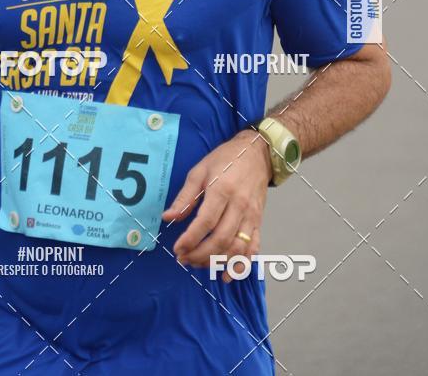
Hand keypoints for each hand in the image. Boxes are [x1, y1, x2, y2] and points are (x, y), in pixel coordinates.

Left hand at [162, 129, 271, 282]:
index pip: (205, 222)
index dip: (190, 239)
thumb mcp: (199, 171)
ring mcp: (251, 216)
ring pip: (236, 247)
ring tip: (199, 264)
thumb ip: (185, 197)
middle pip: (221, 239)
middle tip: (184, 259)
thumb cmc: (225, 160)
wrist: (256, 153)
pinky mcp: (259, 222)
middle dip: (200, 254)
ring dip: (217, 261)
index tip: (177, 248)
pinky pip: (253, 248)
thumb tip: (168, 218)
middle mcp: (239, 206)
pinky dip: (241, 265)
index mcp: (222, 190)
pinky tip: (227, 274)